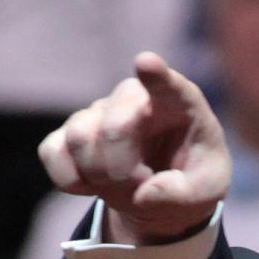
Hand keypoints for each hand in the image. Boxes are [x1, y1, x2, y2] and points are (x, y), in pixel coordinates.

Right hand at [39, 51, 229, 243]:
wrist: (161, 189)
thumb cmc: (192, 178)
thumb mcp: (206, 191)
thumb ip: (183, 193)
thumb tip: (146, 195)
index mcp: (179, 104)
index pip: (168, 85)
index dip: (156, 74)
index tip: (147, 62)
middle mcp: (134, 98)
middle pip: (113, 127)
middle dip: (123, 170)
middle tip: (142, 182)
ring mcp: (98, 112)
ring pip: (79, 139)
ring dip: (99, 176)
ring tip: (125, 182)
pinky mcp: (67, 132)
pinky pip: (52, 152)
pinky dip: (72, 180)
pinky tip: (95, 183)